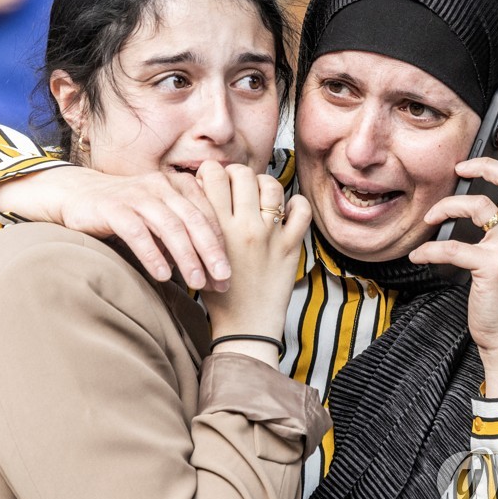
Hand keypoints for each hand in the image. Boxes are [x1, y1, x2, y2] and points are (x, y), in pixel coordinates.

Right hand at [0, 165, 230, 290]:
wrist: (78, 195)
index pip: (208, 215)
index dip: (221, 245)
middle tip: (223, 280)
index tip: (229, 275)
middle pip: (194, 221)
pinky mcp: (113, 207)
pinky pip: (138, 232)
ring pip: (170, 226)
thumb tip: (209, 269)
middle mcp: (161, 186)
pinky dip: (153, 254)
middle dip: (211, 253)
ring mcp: (137, 195)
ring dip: (186, 257)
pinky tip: (164, 274)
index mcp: (177, 185)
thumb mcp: (159, 218)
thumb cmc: (126, 211)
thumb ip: (183, 233)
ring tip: (197, 283)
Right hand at [197, 161, 310, 363]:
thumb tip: (196, 189)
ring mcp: (270, 235)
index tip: (211, 180)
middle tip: (235, 185)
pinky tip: (285, 210)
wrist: (245, 327)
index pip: (213, 176)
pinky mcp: (291, 246)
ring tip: (259, 195)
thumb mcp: (196, 257)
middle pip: (242, 174)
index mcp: (217, 229)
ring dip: (264, 184)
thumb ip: (197, 225)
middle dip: (236, 173)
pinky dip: (296, 204)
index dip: (211, 171)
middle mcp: (244, 227)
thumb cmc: (215, 294)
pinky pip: (301, 209)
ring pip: (271, 185)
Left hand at [409, 118, 497, 393]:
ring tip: (429, 220)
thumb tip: (473, 204)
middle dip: (482, 165)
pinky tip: (418, 258)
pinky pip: (453, 246)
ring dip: (446, 209)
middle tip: (458, 169)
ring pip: (477, 206)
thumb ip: (495, 227)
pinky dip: (431, 251)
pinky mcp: (495, 263)